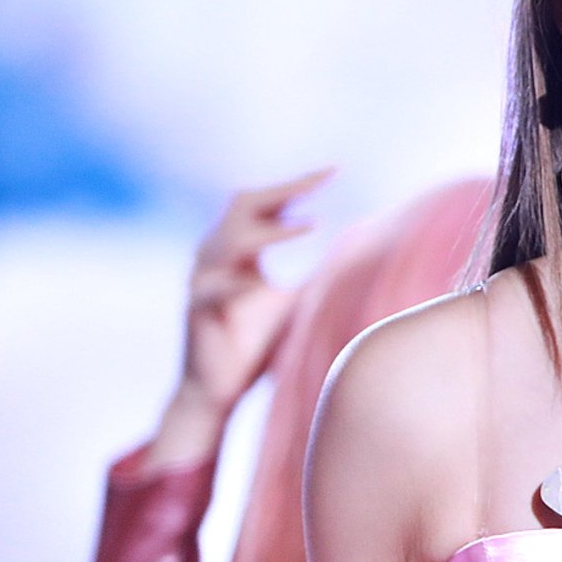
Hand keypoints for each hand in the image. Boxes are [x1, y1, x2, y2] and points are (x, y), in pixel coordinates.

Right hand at [154, 168, 332, 460]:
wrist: (217, 390)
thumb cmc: (256, 343)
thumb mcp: (294, 302)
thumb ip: (317, 275)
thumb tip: (364, 256)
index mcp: (239, 248)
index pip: (265, 202)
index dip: (296, 185)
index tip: (334, 171)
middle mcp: (216, 256)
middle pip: (242, 205)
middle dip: (281, 191)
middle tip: (318, 182)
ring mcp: (203, 281)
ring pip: (228, 241)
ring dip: (269, 231)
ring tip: (309, 226)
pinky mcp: (197, 311)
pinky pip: (212, 291)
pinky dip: (237, 285)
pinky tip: (261, 285)